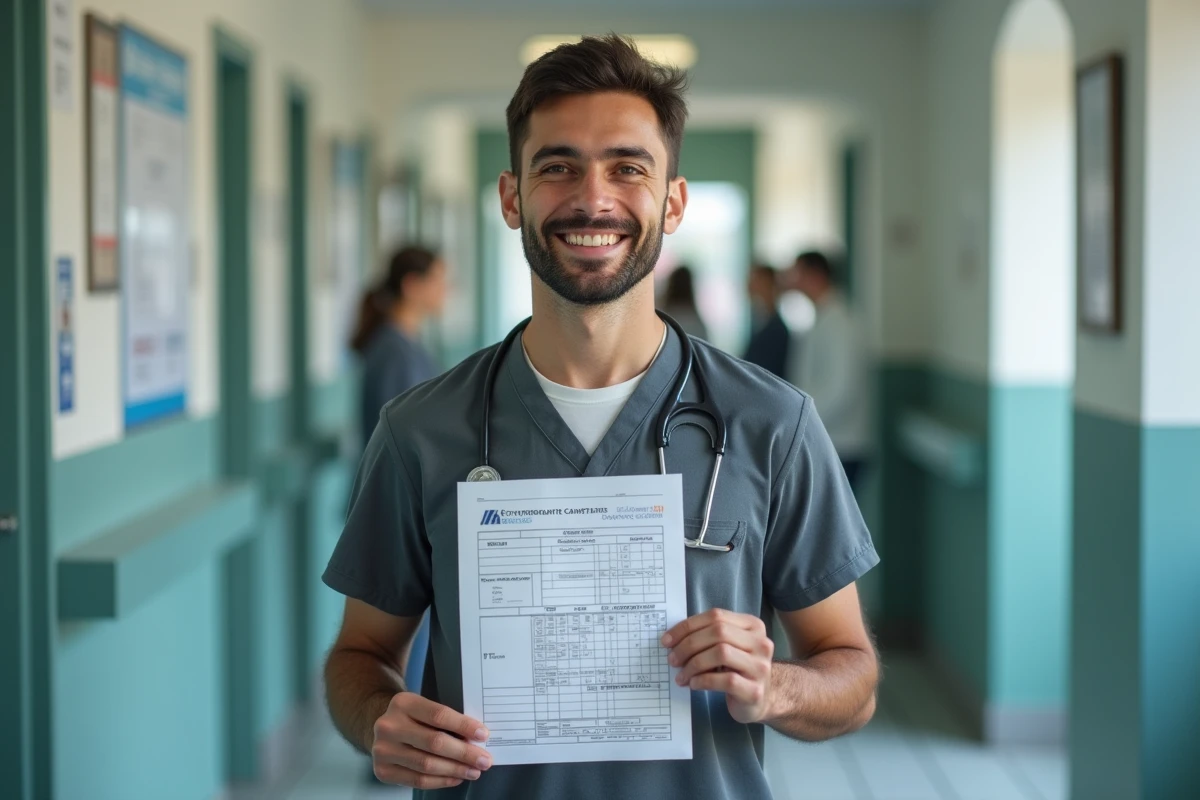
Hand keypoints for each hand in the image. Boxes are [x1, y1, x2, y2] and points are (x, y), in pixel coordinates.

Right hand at [371, 692, 492, 789]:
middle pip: (434, 742)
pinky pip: (417, 780)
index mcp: (403, 703)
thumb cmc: (412, 718)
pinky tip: (456, 777)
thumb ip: (446, 719)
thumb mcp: (424, 708)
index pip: (438, 715)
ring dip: (455, 770)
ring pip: (427, 765)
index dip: (463, 726)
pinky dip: (441, 780)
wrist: (384, 729)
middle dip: (464, 753)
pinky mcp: (383, 771)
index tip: (483, 735)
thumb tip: (476, 738)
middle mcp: (389, 726)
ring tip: (473, 771)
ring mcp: (383, 750)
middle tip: (484, 760)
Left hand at [662, 608, 774, 723]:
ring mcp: (761, 667)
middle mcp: (761, 643)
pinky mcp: (755, 691)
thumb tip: (673, 638)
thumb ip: (709, 636)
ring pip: (721, 653)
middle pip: (718, 632)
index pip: (716, 616)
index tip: (667, 640)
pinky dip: (703, 681)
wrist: (760, 700)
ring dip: (694, 664)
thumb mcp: (728, 647)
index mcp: (753, 626)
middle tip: (672, 659)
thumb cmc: (737, 670)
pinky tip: (694, 684)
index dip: (688, 626)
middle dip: (689, 645)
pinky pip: (725, 680)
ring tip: (681, 675)